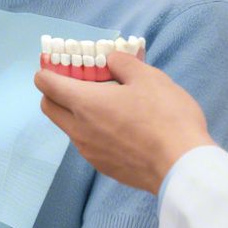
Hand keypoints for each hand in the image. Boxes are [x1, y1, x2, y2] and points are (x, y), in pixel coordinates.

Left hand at [36, 49, 214, 192]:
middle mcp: (79, 129)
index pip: (46, 85)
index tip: (58, 65)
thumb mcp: (148, 77)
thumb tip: (110, 60)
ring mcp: (89, 152)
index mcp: (84, 103)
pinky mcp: (103, 167)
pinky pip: (86, 144)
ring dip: (75, 113)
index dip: (47, 72)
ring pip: (68, 127)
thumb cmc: (165, 116)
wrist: (181, 165)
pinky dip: (92, 131)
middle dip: (54, 92)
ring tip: (105, 104)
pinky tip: (119, 127)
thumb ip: (123, 64)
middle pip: (49, 107)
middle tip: (78, 82)